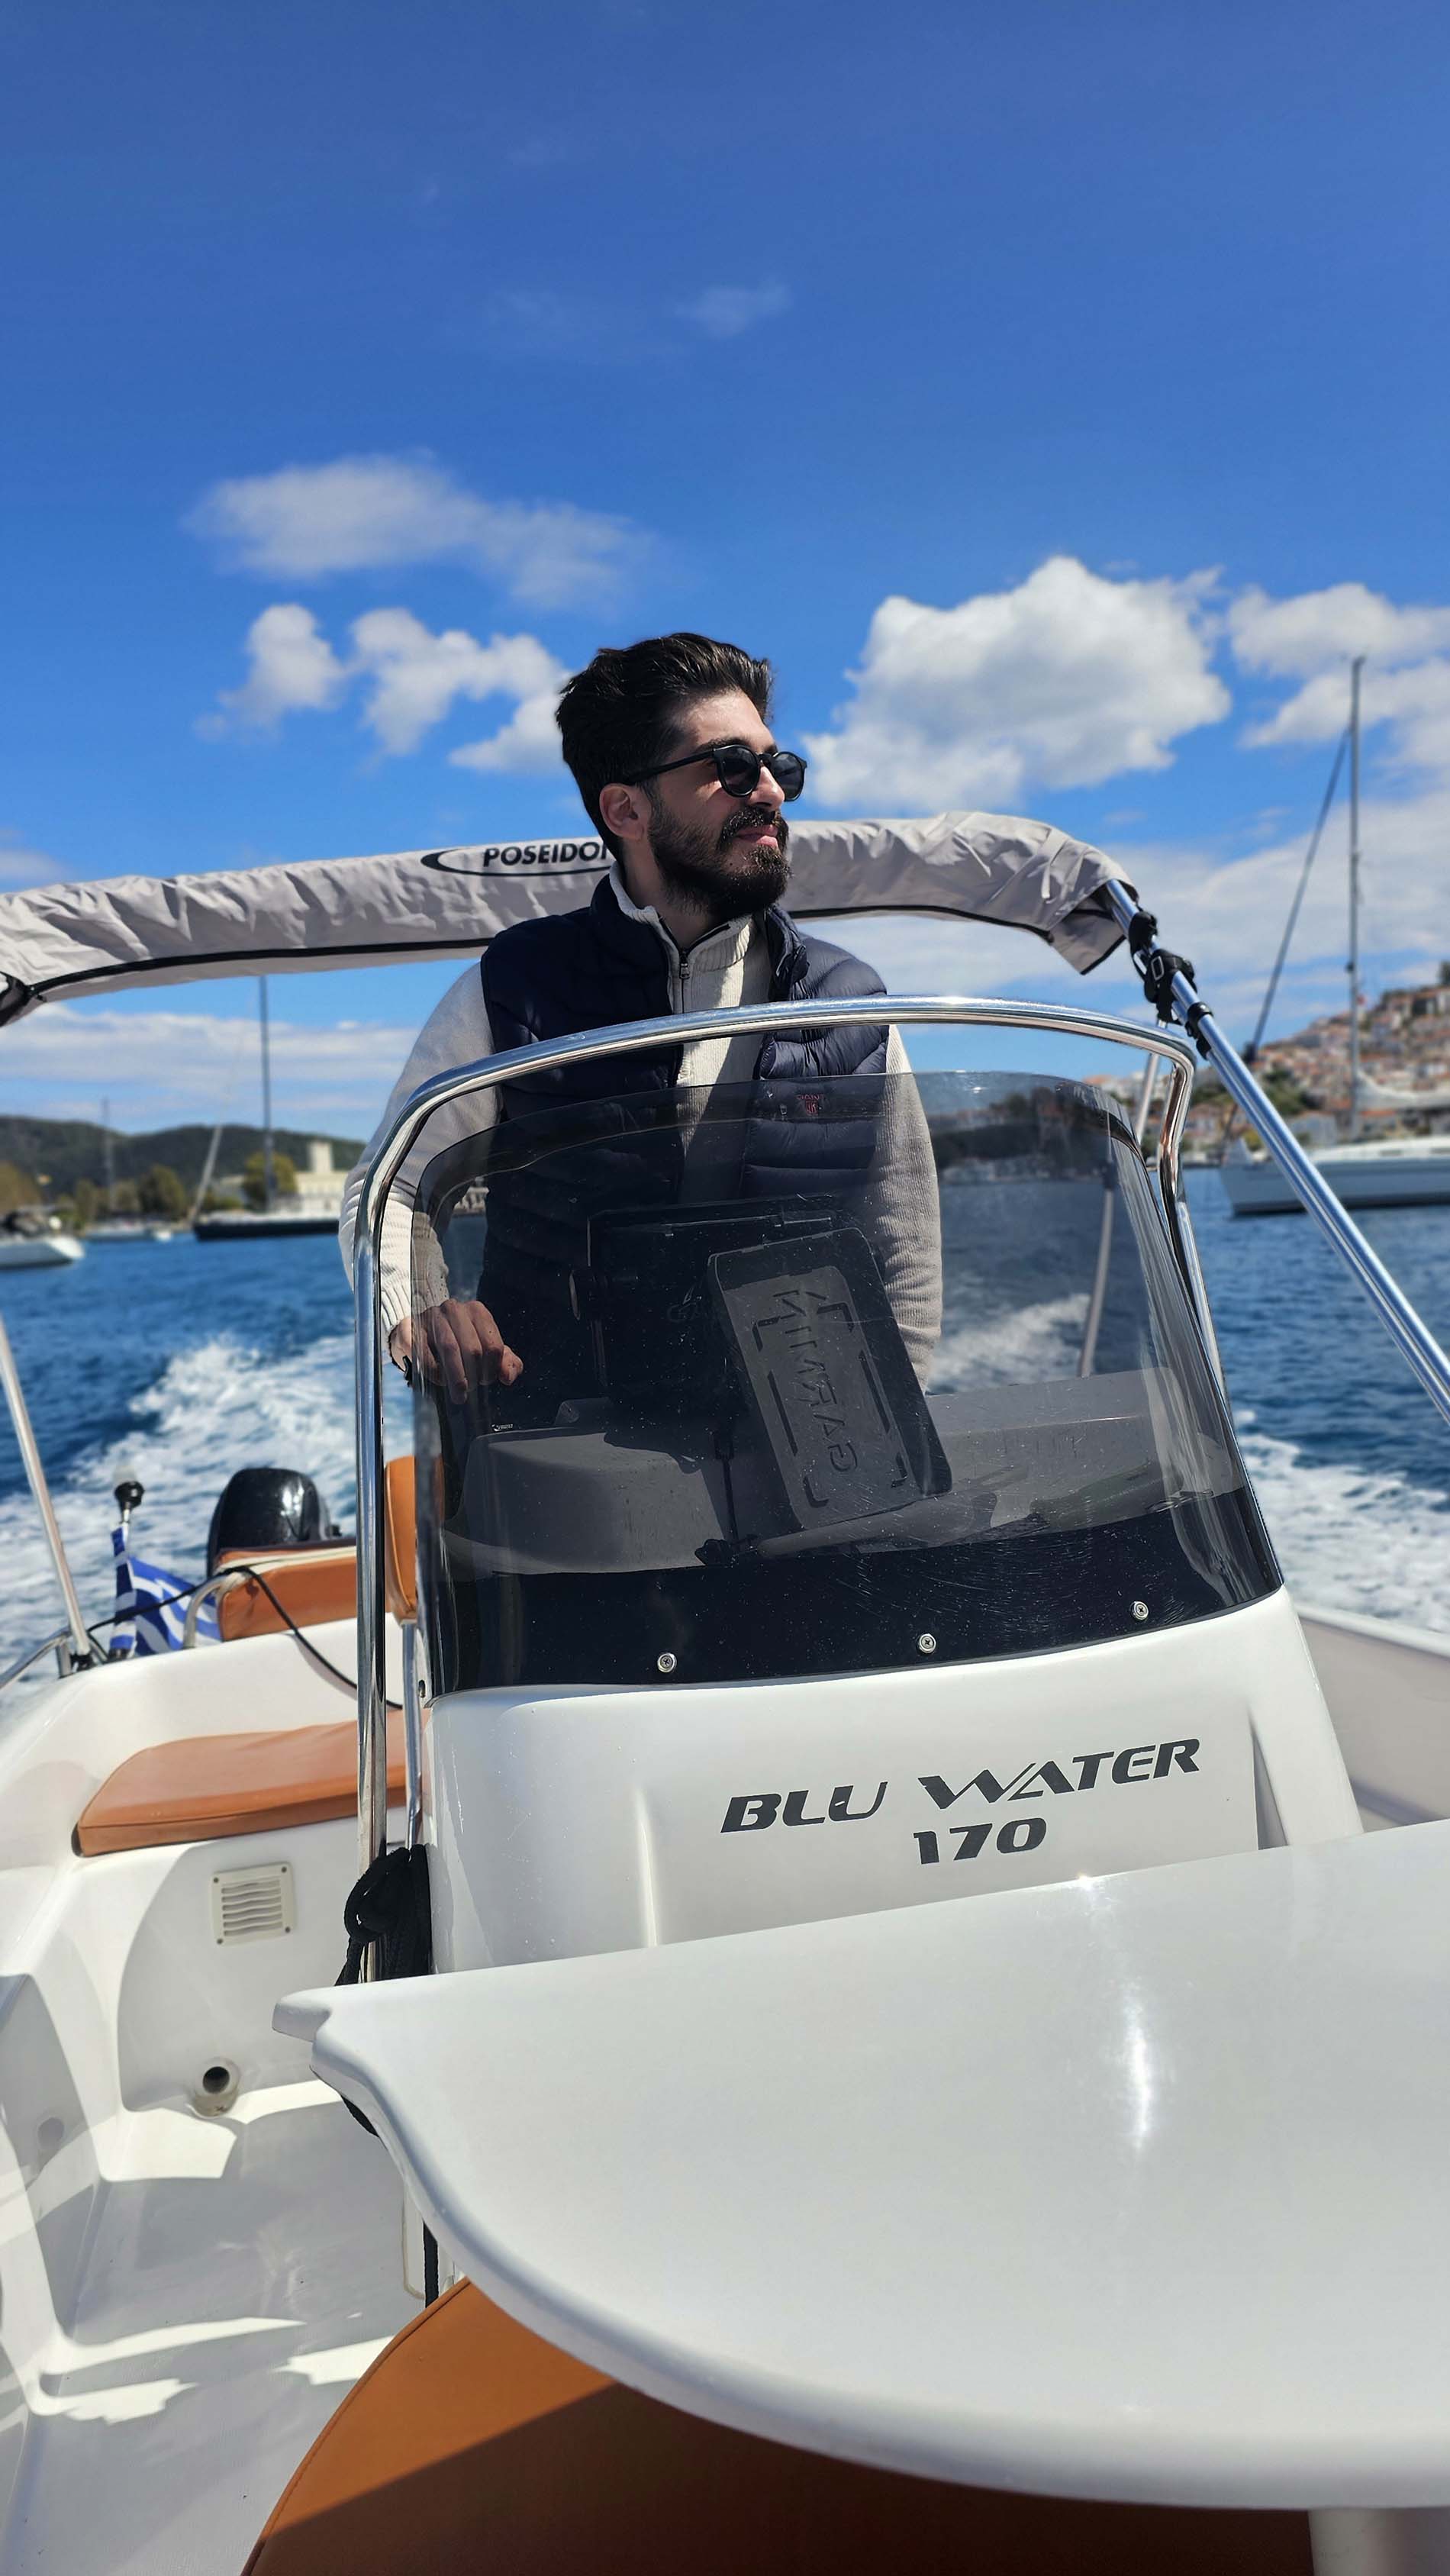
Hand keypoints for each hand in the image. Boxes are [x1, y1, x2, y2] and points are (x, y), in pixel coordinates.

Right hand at [390, 1301, 522, 1403]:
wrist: (419, 1334)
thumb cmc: (458, 1342)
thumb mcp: (485, 1349)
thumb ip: (505, 1361)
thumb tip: (509, 1377)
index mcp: (477, 1312)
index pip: (494, 1346)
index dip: (492, 1369)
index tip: (486, 1380)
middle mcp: (455, 1309)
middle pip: (473, 1349)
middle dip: (474, 1375)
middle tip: (471, 1390)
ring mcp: (432, 1317)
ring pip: (450, 1349)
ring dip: (456, 1377)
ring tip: (459, 1395)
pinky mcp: (411, 1328)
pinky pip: (425, 1353)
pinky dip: (435, 1372)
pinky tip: (440, 1381)